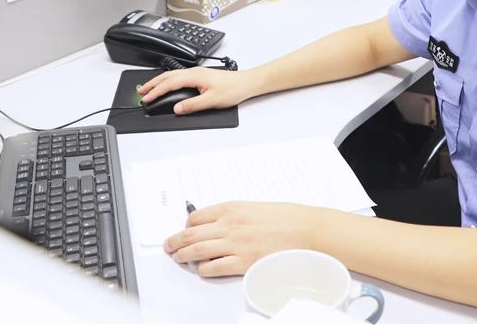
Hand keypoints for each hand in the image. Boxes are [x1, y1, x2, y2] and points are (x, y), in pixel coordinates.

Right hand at [137, 66, 254, 114]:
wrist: (246, 83)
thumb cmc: (233, 89)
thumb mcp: (211, 101)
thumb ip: (192, 105)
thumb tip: (177, 109)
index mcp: (194, 75)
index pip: (169, 83)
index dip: (156, 91)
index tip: (146, 98)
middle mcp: (194, 72)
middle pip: (167, 76)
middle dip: (152, 84)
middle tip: (140, 92)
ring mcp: (197, 73)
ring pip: (172, 76)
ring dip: (159, 82)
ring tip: (149, 88)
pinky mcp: (200, 76)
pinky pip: (179, 77)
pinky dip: (169, 81)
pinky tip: (167, 86)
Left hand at [165, 201, 319, 276]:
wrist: (307, 230)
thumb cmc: (287, 218)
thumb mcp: (256, 207)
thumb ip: (235, 214)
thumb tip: (220, 222)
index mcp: (233, 208)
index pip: (197, 216)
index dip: (187, 224)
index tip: (184, 229)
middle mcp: (230, 225)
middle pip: (191, 233)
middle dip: (176, 241)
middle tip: (169, 245)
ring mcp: (236, 244)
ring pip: (197, 251)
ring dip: (184, 255)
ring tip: (178, 258)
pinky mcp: (243, 262)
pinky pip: (214, 268)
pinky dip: (203, 269)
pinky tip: (202, 269)